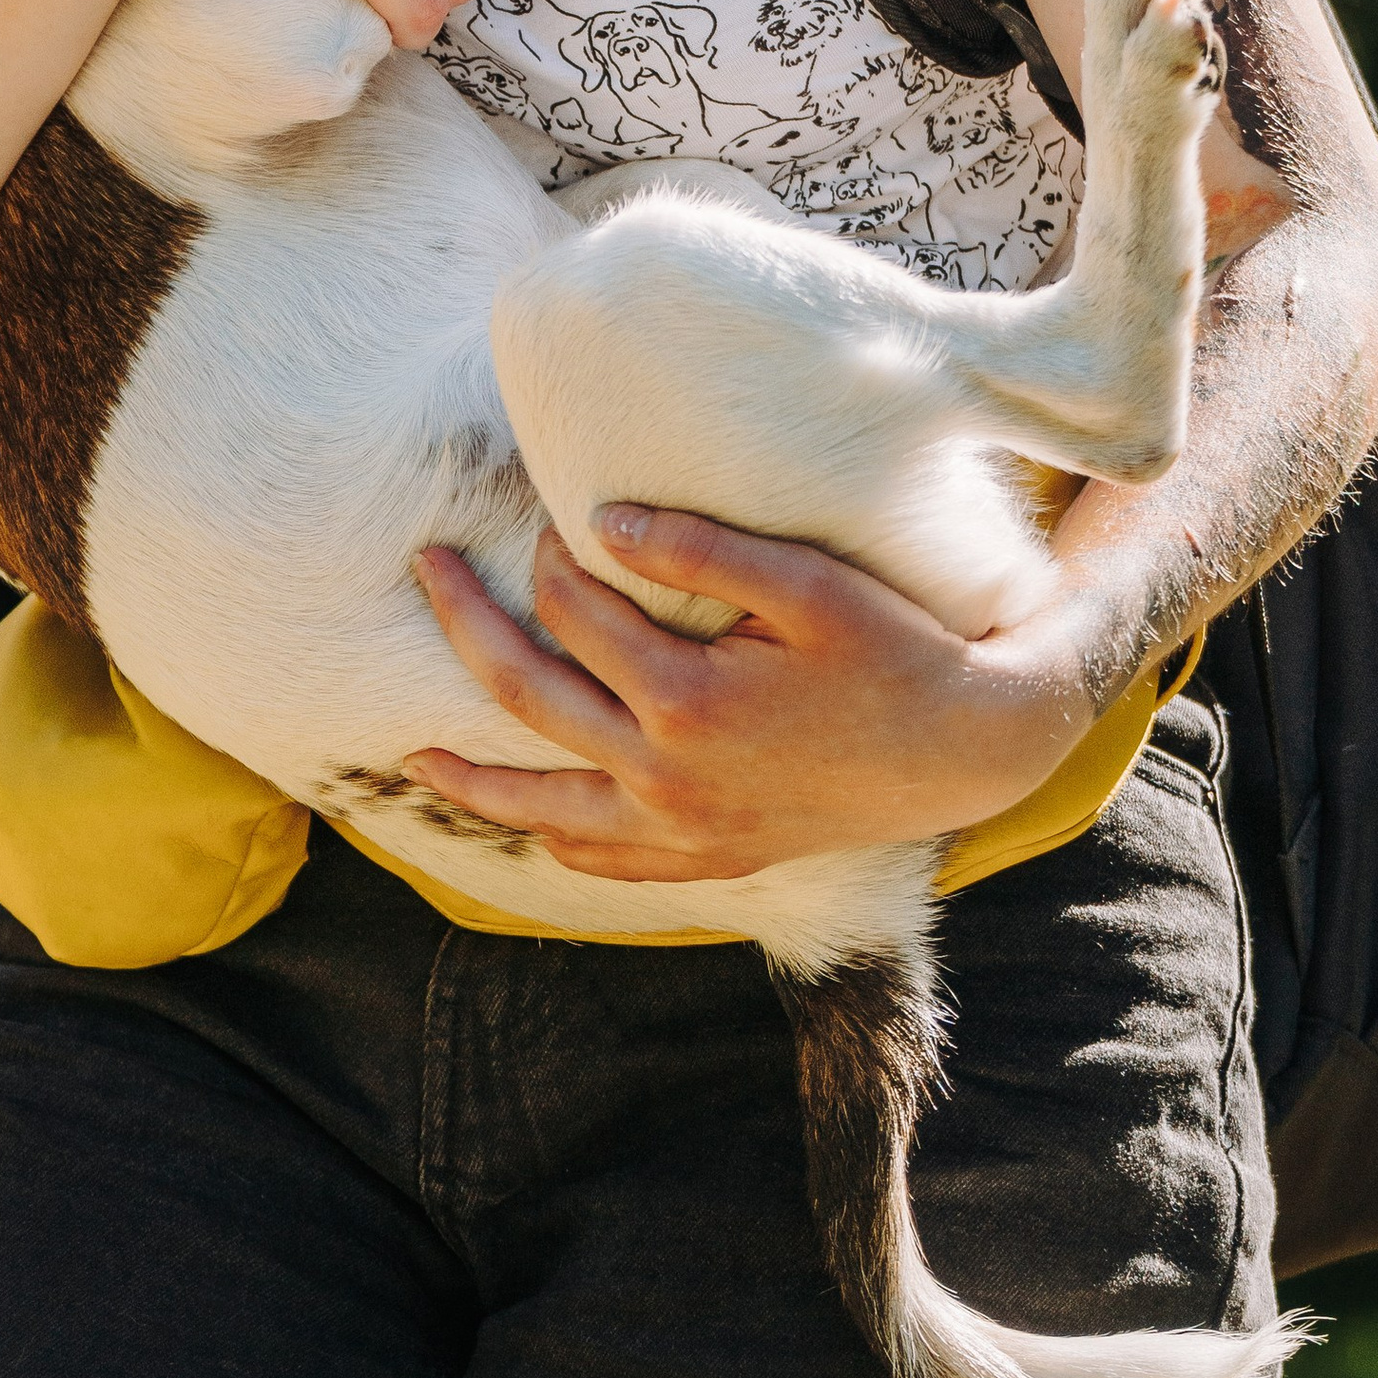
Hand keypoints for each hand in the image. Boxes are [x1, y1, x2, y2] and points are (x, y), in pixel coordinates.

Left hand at [406, 511, 1099, 880]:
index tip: (557, 514)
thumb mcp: (807, 582)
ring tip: (412, 751)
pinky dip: (554, 842)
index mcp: (687, 702)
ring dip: (473, 778)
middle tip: (423, 566)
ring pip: (545, 805)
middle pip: (528, 696)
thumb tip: (598, 519)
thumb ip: (698, 549)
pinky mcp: (708, 862)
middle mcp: (667, 779)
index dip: (556, 553)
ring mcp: (682, 833)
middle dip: (466, 624)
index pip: (576, 611)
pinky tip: (531, 821)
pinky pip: (605, 863)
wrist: (965, 748)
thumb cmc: (892, 650)